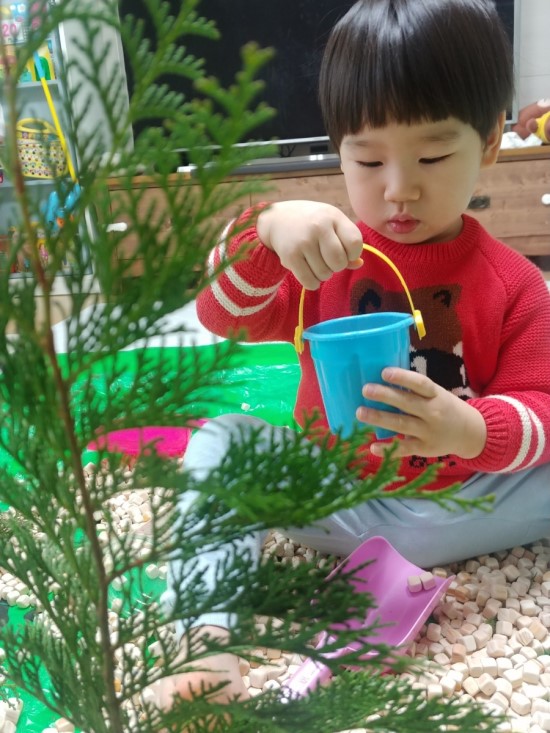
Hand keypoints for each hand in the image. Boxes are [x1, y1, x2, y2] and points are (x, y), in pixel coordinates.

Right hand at [256, 201, 363, 288]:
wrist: (277, 218)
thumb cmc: (311, 223)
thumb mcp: (331, 224)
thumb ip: (347, 242)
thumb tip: (358, 264)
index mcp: (333, 216)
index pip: (355, 243)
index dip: (353, 253)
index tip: (344, 251)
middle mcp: (318, 227)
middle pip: (339, 262)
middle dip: (337, 266)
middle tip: (328, 260)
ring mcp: (303, 241)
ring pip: (325, 274)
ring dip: (323, 274)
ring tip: (315, 263)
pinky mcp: (290, 256)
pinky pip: (310, 281)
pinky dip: (313, 283)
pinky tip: (309, 272)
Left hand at [356, 367, 486, 459]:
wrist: (469, 432)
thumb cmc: (444, 407)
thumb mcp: (436, 394)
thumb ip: (415, 390)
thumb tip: (382, 379)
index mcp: (435, 395)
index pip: (420, 383)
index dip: (403, 377)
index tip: (384, 372)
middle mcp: (433, 412)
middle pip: (406, 403)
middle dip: (385, 396)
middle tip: (365, 390)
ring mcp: (428, 431)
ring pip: (401, 424)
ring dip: (379, 418)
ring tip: (360, 412)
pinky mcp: (424, 448)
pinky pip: (404, 448)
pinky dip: (388, 449)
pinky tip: (372, 447)